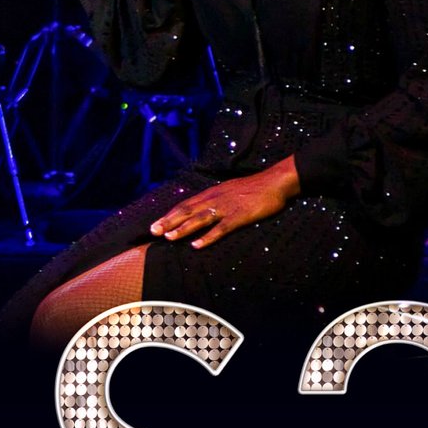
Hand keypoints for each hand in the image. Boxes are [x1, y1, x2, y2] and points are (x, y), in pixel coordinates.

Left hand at [148, 158, 299, 248]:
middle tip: (153, 231)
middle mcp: (214, 199)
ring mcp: (226, 208)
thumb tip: (202, 207)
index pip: (185, 204)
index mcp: (211, 193)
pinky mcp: (239, 217)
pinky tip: (196, 245)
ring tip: (168, 237)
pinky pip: (220, 229)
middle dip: (169, 221)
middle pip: (187, 211)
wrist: (274, 182)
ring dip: (182, 229)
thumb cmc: (253, 187)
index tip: (155, 223)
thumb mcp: (228, 190)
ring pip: (199, 219)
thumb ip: (215, 199)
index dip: (169, 214)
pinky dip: (207, 237)